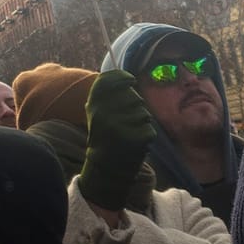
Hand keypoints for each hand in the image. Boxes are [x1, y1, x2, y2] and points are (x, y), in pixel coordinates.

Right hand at [78, 69, 155, 212]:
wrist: (106, 167)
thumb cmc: (105, 135)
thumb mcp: (97, 113)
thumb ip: (108, 95)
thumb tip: (126, 76)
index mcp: (93, 105)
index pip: (109, 79)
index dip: (122, 76)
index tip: (131, 79)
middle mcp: (104, 114)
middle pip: (133, 97)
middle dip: (135, 106)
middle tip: (126, 120)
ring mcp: (120, 126)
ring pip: (144, 113)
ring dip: (141, 122)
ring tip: (129, 133)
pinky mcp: (135, 138)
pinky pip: (149, 128)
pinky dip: (146, 135)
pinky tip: (135, 143)